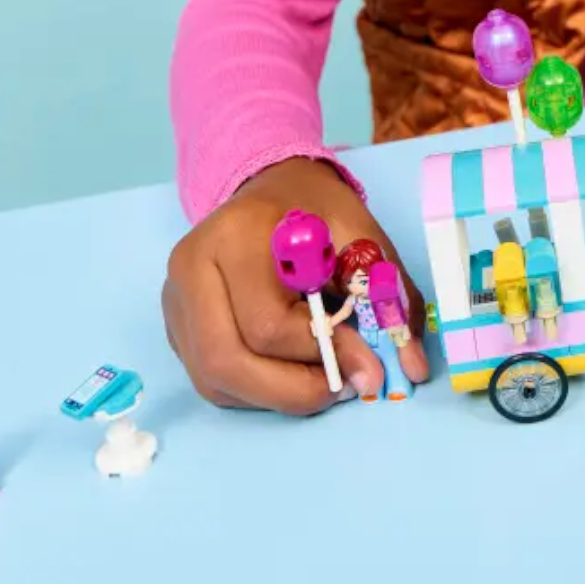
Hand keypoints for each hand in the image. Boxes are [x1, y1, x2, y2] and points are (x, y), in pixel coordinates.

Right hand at [162, 157, 430, 412]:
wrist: (272, 188)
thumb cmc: (316, 211)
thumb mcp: (363, 237)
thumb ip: (388, 299)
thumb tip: (409, 368)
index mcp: (234, 236)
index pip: (267, 323)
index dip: (323, 354)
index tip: (369, 365)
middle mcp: (191, 269)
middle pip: (226, 360)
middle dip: (293, 390)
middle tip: (342, 388)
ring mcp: (175, 300)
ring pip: (214, 379)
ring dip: (275, 396)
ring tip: (323, 380)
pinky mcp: (176, 325)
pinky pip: (210, 379)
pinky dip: (257, 390)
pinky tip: (290, 372)